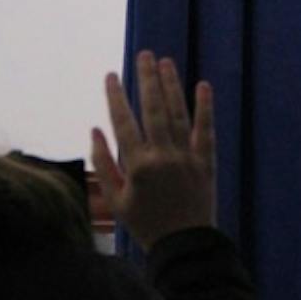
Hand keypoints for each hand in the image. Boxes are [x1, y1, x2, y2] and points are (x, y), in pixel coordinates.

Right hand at [91, 51, 215, 247]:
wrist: (183, 245)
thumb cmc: (144, 223)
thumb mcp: (116, 200)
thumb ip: (103, 164)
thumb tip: (95, 130)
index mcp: (137, 166)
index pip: (123, 122)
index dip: (116, 96)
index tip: (111, 74)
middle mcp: (162, 156)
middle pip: (153, 109)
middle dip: (147, 79)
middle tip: (144, 54)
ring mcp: (186, 157)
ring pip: (178, 113)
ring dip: (172, 85)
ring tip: (165, 62)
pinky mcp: (205, 161)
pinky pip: (205, 129)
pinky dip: (205, 107)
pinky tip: (203, 85)